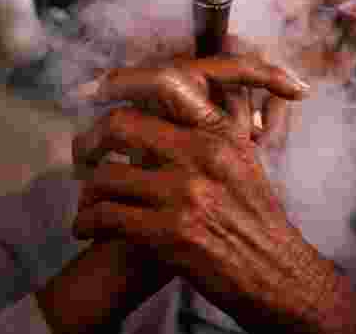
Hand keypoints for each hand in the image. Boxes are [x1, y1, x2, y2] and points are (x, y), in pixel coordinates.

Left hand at [72, 56, 355, 333]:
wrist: (274, 274)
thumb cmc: (255, 219)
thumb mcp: (245, 158)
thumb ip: (219, 121)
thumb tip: (192, 83)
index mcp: (220, 131)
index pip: (165, 83)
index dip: (122, 81)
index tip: (99, 90)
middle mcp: (201, 154)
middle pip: (121, 124)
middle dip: (91, 141)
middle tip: (81, 155)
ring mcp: (185, 193)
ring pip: (107, 174)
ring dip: (87, 191)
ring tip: (86, 202)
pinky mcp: (169, 232)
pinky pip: (107, 215)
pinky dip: (88, 222)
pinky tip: (87, 229)